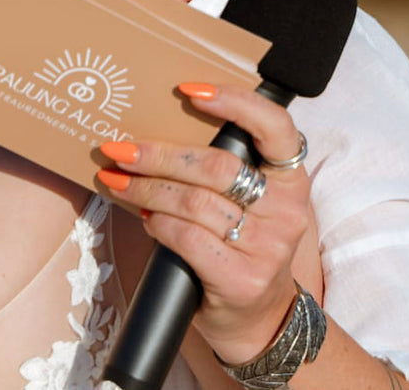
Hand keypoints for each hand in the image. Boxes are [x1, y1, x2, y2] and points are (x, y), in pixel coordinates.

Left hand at [96, 82, 314, 364]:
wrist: (257, 319)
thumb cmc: (240, 246)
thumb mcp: (247, 202)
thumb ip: (221, 169)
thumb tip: (152, 133)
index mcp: (290, 180)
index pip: (276, 128)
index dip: (235, 102)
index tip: (190, 89)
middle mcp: (287, 210)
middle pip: (216, 166)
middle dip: (159, 155)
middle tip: (118, 149)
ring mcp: (268, 247)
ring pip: (194, 202)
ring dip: (146, 188)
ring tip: (117, 181)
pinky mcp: (243, 278)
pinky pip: (187, 237)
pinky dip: (158, 223)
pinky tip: (146, 217)